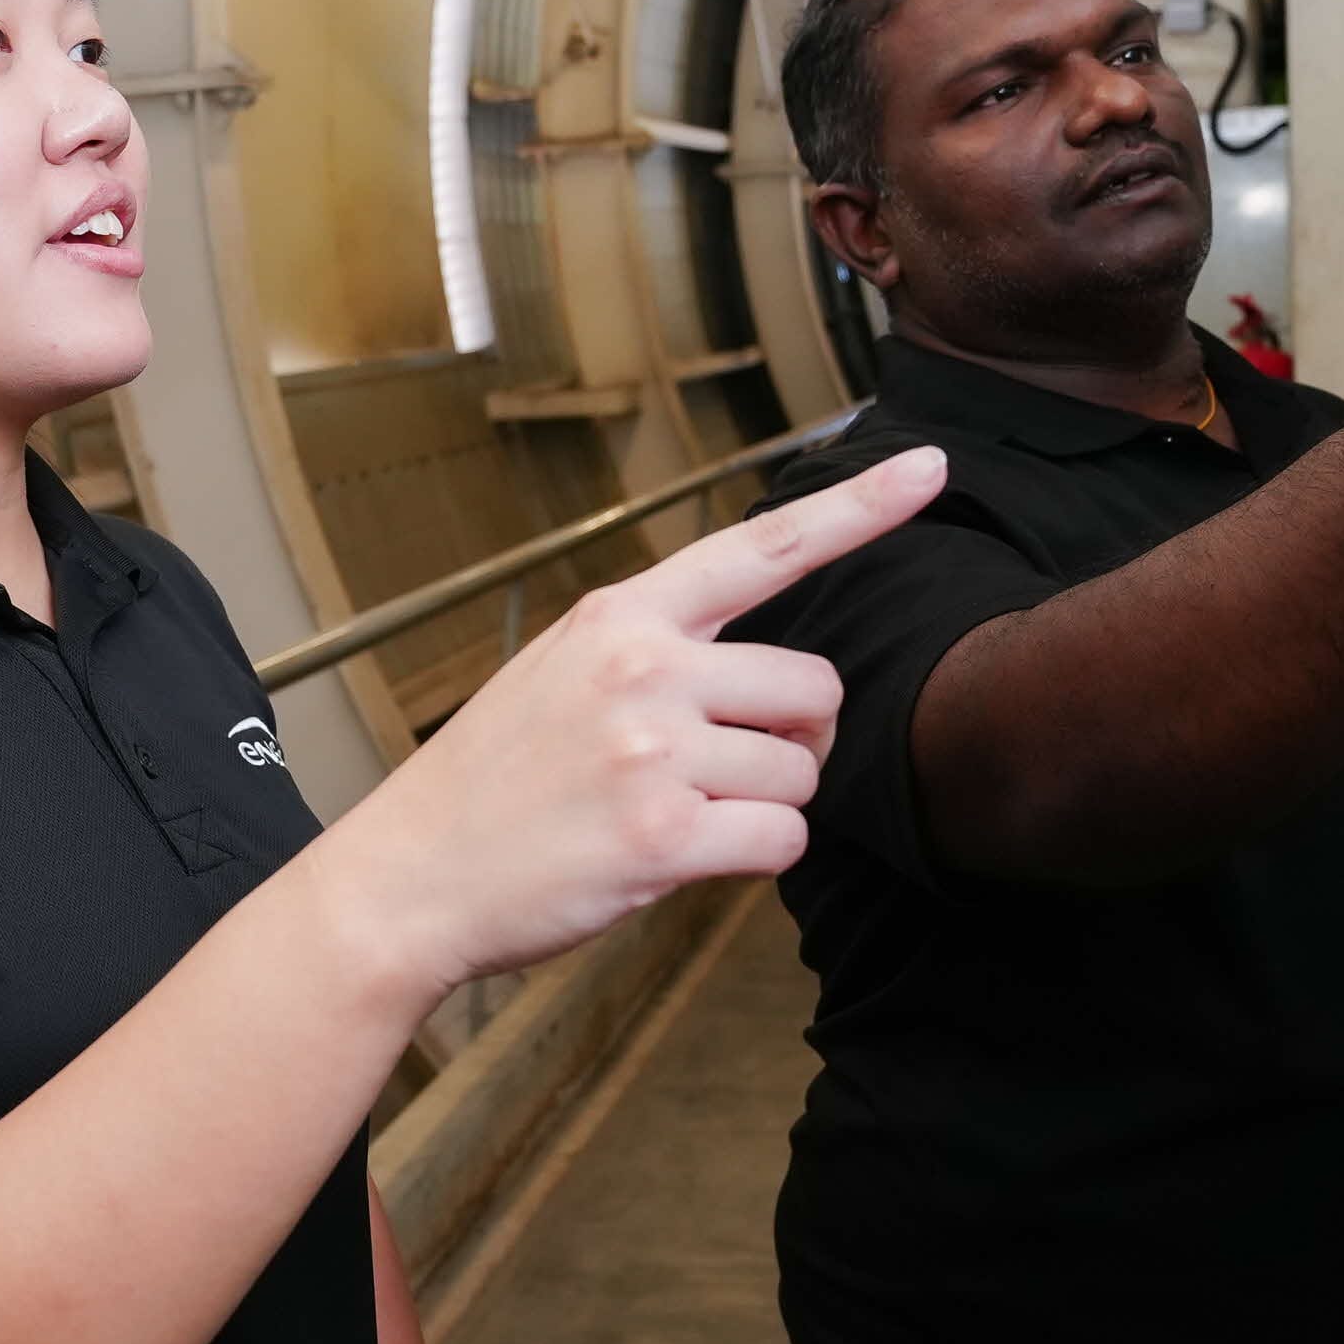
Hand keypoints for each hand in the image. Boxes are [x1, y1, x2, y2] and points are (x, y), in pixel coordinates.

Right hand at [325, 448, 947, 991]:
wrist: (410, 875)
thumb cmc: (494, 779)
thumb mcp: (561, 670)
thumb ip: (657, 647)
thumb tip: (763, 672)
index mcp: (622, 615)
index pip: (763, 547)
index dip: (860, 510)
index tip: (933, 468)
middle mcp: (643, 668)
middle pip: (815, 689)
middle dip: (797, 740)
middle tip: (728, 771)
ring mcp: (651, 752)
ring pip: (803, 772)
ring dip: (767, 805)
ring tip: (682, 816)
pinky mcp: (660, 838)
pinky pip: (780, 840)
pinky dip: (755, 857)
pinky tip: (685, 858)